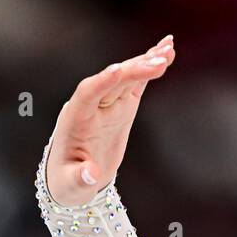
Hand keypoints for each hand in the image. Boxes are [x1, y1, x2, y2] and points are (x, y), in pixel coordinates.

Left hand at [45, 34, 175, 206]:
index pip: (88, 93)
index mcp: (75, 118)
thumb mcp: (70, 186)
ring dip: (146, 63)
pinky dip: (149, 67)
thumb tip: (91, 176)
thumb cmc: (67, 182)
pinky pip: (136, 82)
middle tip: (160, 62)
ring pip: (126, 77)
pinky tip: (167, 53)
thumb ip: (79, 178)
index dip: (102, 81)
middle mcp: (91, 105)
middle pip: (112, 81)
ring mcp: (108, 103)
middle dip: (133, 70)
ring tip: (168, 51)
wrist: (74, 177)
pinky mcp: (122, 105)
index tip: (118, 70)